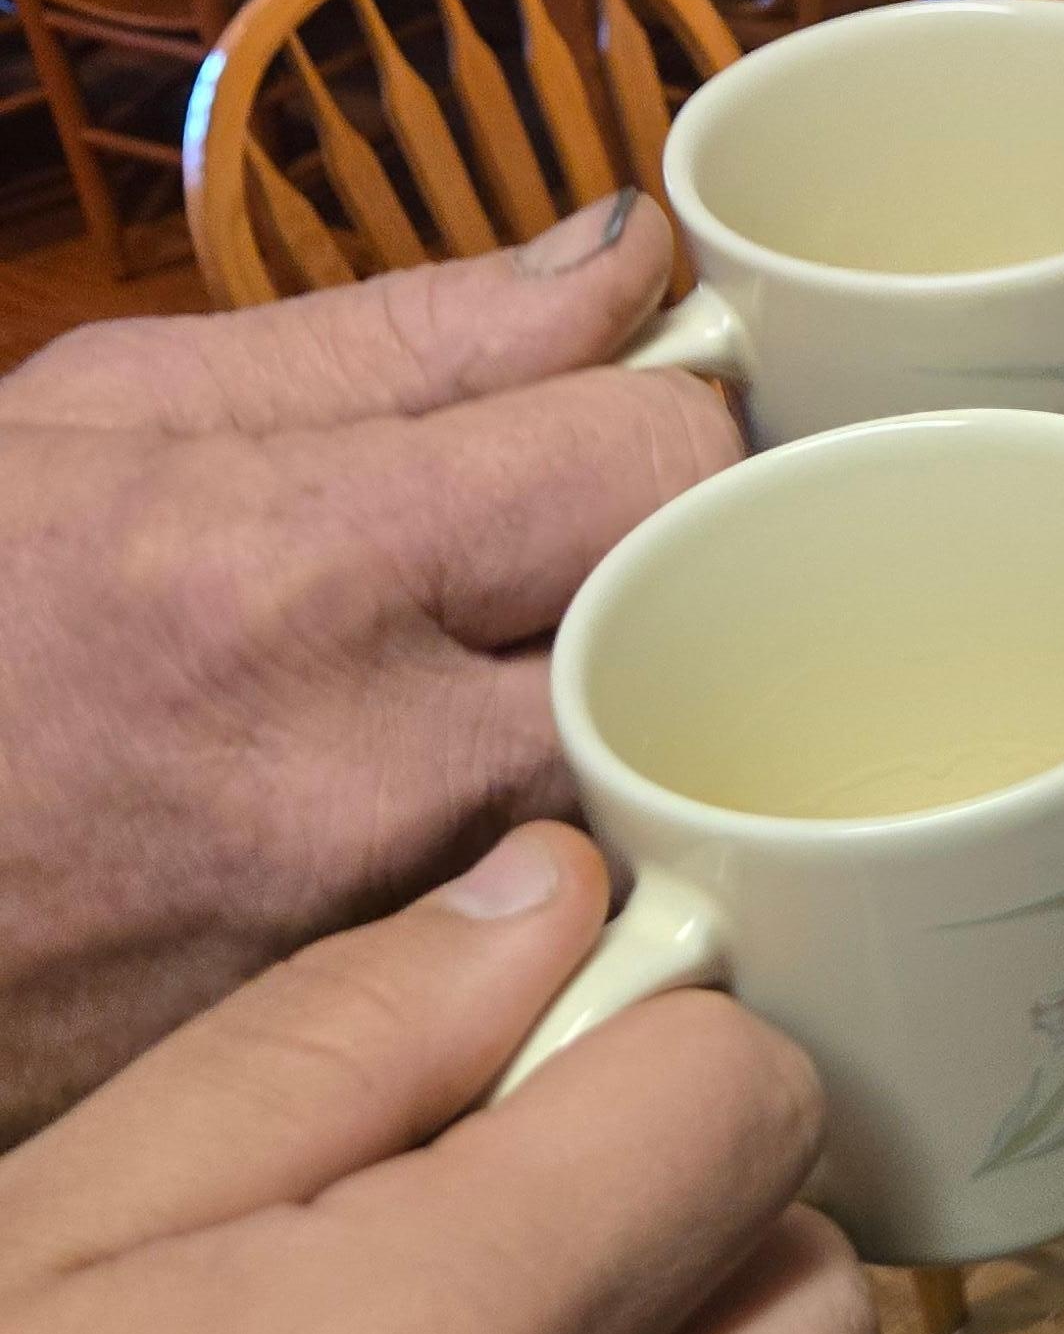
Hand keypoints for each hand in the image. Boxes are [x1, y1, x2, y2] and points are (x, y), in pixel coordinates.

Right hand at [0, 197, 735, 1136]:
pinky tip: (472, 834)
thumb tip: (621, 265)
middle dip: (693, 584)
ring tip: (533, 693)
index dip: (676, 418)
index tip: (636, 425)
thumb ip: (392, 341)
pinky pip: (548, 957)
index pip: (661, 458)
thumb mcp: (94, 419)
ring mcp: (361, 946)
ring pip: (648, 811)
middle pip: (699, 642)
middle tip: (618, 562)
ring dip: (639, 737)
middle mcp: (356, 770)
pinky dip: (549, 883)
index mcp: (289, 566)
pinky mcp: (349, 1068)